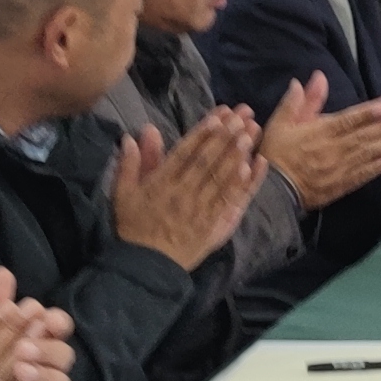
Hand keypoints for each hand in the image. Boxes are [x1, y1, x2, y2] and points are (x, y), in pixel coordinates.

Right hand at [108, 107, 263, 269]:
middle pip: (209, 161)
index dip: (203, 134)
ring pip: (223, 177)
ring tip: (251, 131)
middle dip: (226, 135)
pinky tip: (257, 164)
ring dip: (239, 153)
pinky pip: (233, 200)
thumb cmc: (134, 226)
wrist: (146, 266)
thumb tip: (136, 134)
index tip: (218, 116)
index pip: (185, 154)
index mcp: (161, 184)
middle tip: (242, 115)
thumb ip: (130, 163)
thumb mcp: (123, 193)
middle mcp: (184, 194)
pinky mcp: (215, 224)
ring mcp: (202, 209)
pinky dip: (246, 182)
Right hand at [259, 72, 380, 210]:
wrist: (271, 192)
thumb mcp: (282, 122)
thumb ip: (301, 101)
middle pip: (369, 135)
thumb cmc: (275, 153)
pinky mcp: (342, 185)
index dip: (376, 111)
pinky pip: (366, 174)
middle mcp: (335, 149)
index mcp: (321, 131)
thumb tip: (315, 77)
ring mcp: (340, 168)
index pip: (353, 118)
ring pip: (372, 153)